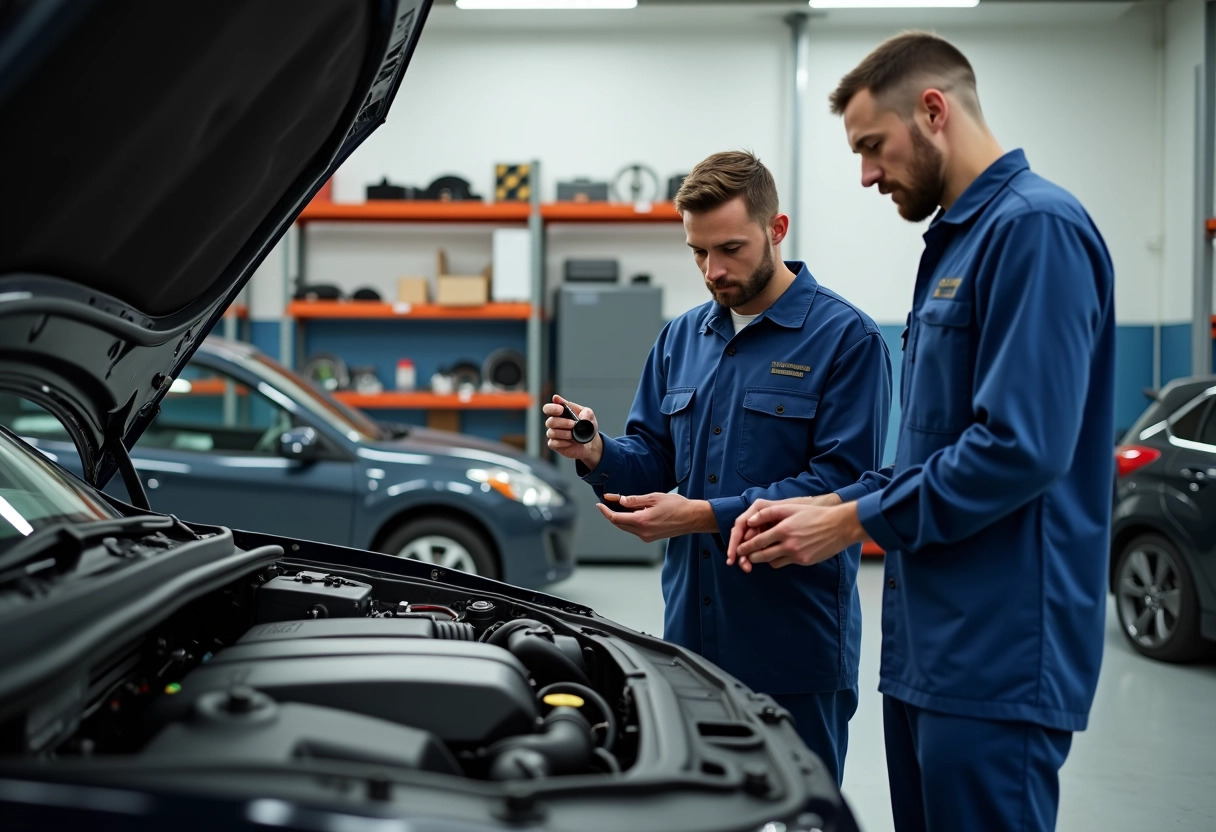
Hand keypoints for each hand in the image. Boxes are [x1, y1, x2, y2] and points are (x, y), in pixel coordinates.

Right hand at [544, 394, 602, 467]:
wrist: (590, 443)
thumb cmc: (587, 426)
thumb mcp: (590, 416)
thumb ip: (586, 413)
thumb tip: (582, 418)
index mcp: (559, 412)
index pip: (548, 408)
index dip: (552, 408)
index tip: (561, 409)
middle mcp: (554, 423)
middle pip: (549, 421)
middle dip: (563, 422)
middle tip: (573, 424)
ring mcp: (553, 434)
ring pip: (551, 433)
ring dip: (564, 433)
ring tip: (573, 435)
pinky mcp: (554, 444)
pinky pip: (553, 443)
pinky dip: (563, 442)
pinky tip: (570, 442)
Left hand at [595, 492, 713, 542]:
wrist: (692, 518)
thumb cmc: (676, 505)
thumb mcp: (654, 497)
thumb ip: (635, 500)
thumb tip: (621, 501)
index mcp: (641, 521)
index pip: (616, 518)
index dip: (605, 511)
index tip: (600, 504)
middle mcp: (642, 532)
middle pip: (619, 524)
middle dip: (611, 513)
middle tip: (607, 502)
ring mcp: (646, 536)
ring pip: (626, 527)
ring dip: (620, 517)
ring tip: (619, 505)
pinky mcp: (651, 537)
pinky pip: (634, 529)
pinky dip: (629, 521)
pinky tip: (631, 512)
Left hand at [731, 502, 866, 569]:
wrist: (840, 526)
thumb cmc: (814, 515)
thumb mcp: (791, 508)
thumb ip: (769, 513)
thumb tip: (750, 520)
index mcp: (784, 529)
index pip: (758, 540)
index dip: (745, 546)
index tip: (738, 549)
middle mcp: (789, 544)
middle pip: (762, 555)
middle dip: (750, 557)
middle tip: (743, 557)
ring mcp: (797, 554)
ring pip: (772, 562)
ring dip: (763, 560)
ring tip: (758, 556)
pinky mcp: (804, 561)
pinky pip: (785, 563)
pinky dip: (778, 560)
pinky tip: (777, 555)